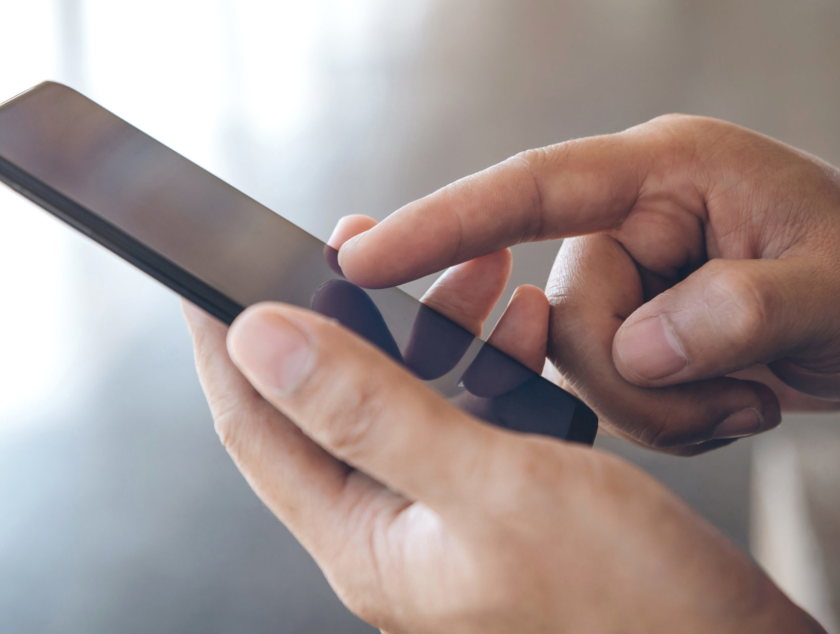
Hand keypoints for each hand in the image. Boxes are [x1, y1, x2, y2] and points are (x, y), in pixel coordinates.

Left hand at [181, 247, 821, 631]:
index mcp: (367, 541)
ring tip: (478, 273)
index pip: (258, 429)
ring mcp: (450, 525)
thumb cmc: (631, 602)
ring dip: (431, 331)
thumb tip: (260, 340)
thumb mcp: (490, 485)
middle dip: (344, 317)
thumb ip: (371, 411)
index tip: (209, 275)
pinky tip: (526, 330)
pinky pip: (470, 420)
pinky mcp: (504, 510)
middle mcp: (396, 537)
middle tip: (358, 243)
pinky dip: (489, 366)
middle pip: (329, 407)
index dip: (227, 346)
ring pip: (408, 403)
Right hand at [337, 115, 839, 453]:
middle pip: (559, 316)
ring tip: (747, 398)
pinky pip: (603, 396)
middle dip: (635, 381)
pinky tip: (733, 405)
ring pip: (575, 369)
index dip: (442, 221)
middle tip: (735, 397)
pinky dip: (667, 423)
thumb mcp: (833, 289)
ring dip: (659, 410)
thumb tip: (639, 351)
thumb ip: (736, 311)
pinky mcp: (627, 331)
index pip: (530, 190)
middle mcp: (627, 222)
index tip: (361, 254)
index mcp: (663, 173)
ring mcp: (624, 280)